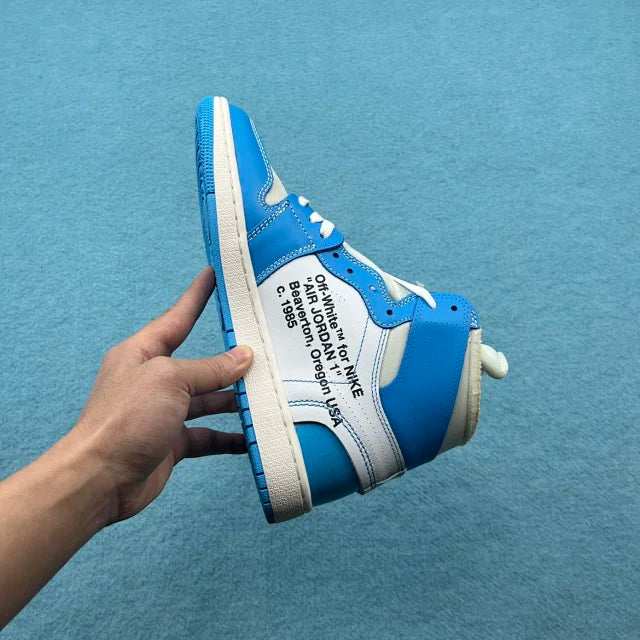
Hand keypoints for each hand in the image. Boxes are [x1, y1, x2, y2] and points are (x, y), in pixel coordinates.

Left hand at [68, 267, 251, 523]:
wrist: (100, 479)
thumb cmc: (128, 417)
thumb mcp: (171, 380)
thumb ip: (210, 369)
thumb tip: (244, 356)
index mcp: (144, 353)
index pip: (177, 318)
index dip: (197, 296)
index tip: (215, 274)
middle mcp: (154, 379)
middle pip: (200, 365)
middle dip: (230, 362)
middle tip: (267, 351)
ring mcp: (163, 412)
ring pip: (207, 400)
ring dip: (233, 401)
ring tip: (268, 397)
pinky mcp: (171, 442)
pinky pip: (206, 434)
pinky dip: (228, 437)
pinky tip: (252, 438)